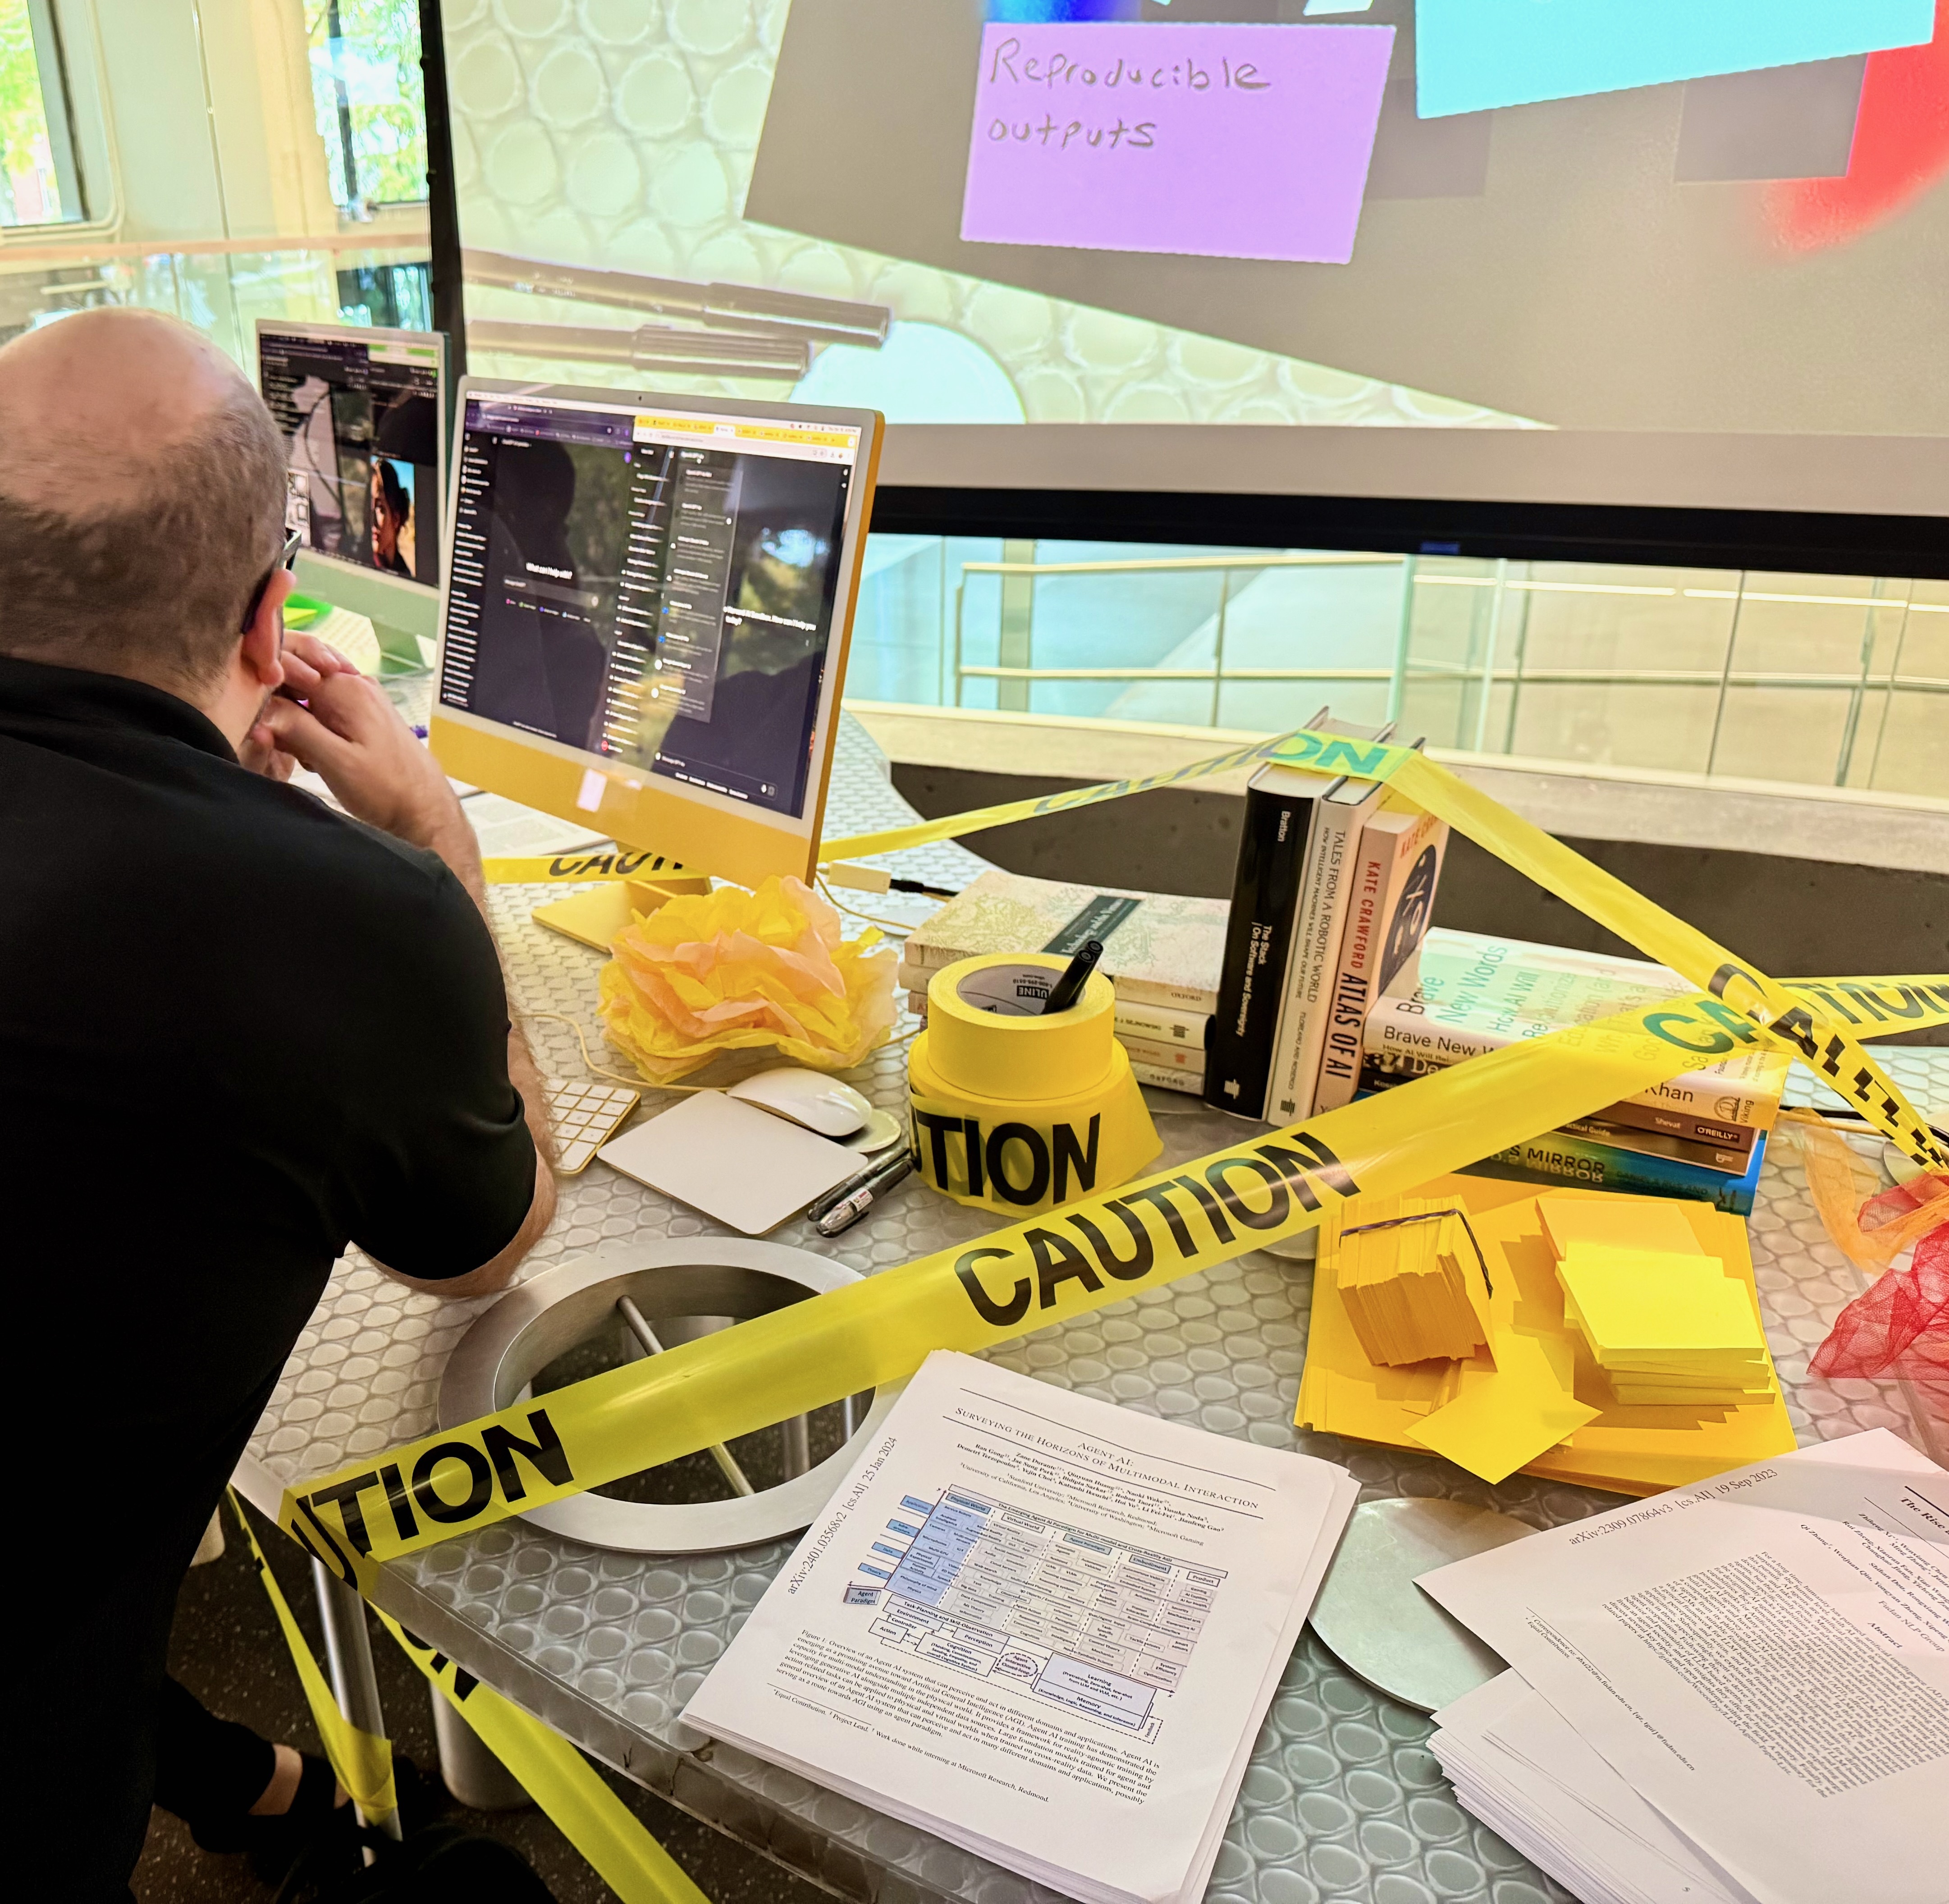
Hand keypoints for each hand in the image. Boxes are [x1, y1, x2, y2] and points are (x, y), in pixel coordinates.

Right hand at [254, 638, 468, 862]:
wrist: (424, 808)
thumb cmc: (388, 788)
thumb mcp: (335, 761)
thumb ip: (297, 730)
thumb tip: (262, 709)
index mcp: (345, 688)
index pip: (286, 667)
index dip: (267, 694)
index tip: (263, 723)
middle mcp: (354, 685)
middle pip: (295, 682)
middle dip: (282, 714)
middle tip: (290, 748)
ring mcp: (360, 700)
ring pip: (307, 702)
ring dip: (299, 729)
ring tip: (313, 759)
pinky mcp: (362, 717)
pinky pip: (324, 715)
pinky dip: (315, 736)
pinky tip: (323, 759)